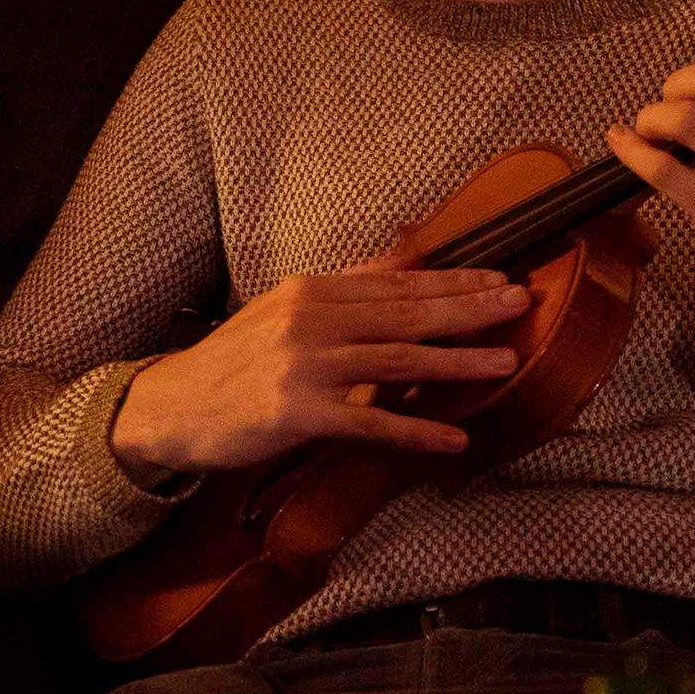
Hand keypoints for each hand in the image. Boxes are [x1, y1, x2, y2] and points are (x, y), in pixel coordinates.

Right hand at [110, 266, 536, 476]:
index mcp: (311, 291)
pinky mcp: (297, 413)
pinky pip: (369, 422)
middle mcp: (310, 320)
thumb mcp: (286, 307)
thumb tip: (407, 256)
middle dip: (469, 309)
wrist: (173, 407)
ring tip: (505, 361)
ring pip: (396, 361)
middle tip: (521, 303)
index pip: (396, 283)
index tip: (500, 278)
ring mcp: (304, 366)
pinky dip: (414, 429)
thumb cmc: (235, 361)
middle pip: (405, 314)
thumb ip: (349, 284)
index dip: (453, 281)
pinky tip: (453, 438)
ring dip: (455, 361)